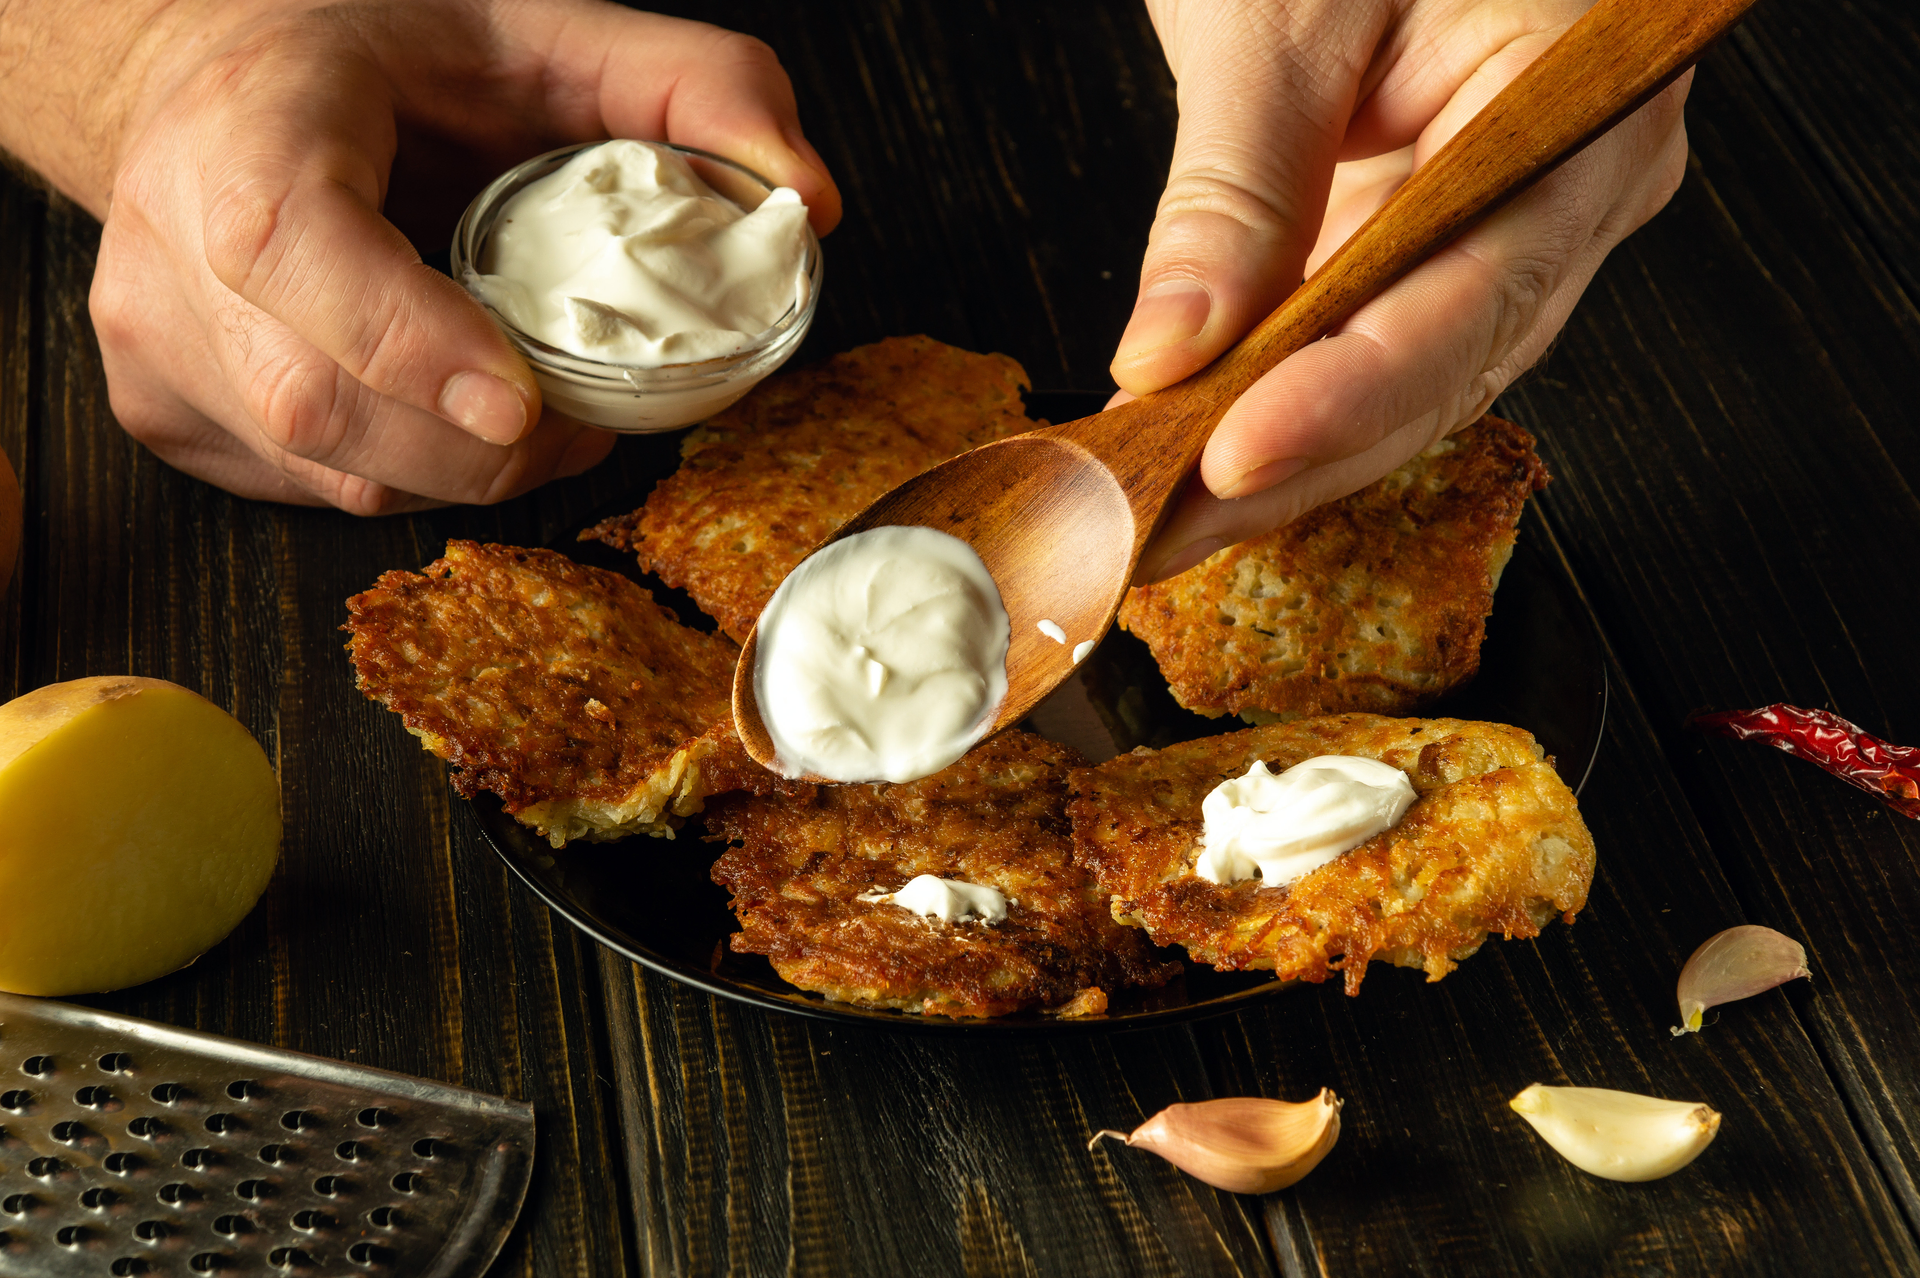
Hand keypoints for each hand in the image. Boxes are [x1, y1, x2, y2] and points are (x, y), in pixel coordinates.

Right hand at [1, 0, 839, 512]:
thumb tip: (812, 202)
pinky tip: (440, 411)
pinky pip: (309, 493)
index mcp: (248, 120)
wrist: (221, 84)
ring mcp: (152, 340)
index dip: (405, 342)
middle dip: (480, 447)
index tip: (519, 406)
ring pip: (325, 471)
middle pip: (318, 402)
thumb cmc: (390, 59)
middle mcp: (171, 238)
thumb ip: (696, 86)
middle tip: (584, 418)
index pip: (289, 246)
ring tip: (527, 409)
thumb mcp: (551, 33)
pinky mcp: (164, 411)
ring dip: (457, 469)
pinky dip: (406, 472)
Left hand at [1115, 0, 1688, 579]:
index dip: (1344, 401)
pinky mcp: (1436, 234)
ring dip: (1270, 460)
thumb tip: (1171, 351)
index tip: (1226, 461)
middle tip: (1147, 537)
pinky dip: (1275, 402)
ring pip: (1399, 383)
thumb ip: (1236, 188)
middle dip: (1285, 469)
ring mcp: (1510, 221)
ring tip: (1146, 518)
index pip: (1465, 300)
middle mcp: (1568, 188)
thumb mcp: (1283, 12)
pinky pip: (1369, 345)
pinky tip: (1187, 453)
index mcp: (1578, 109)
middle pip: (1432, 374)